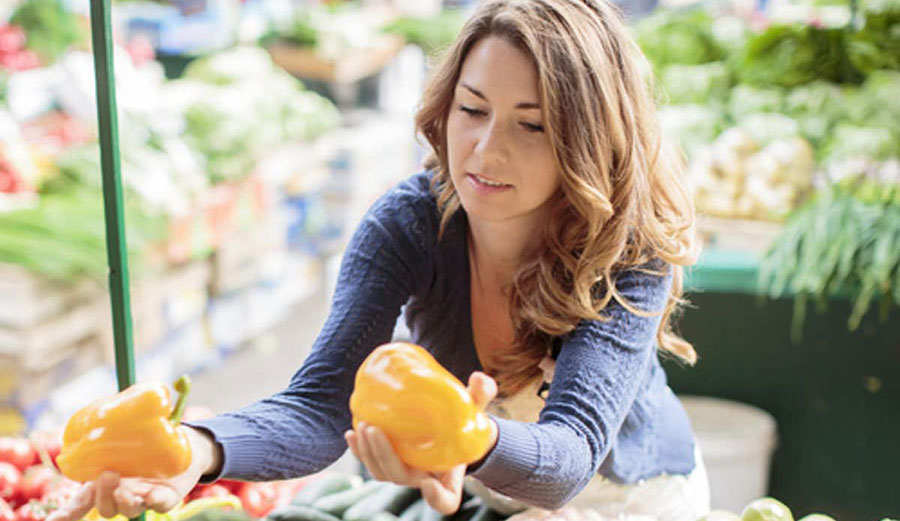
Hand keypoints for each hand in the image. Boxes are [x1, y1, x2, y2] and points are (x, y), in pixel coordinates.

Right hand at [46, 426, 221, 520]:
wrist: (185, 445)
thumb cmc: (149, 438)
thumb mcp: (129, 430)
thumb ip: (118, 421)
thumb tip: (121, 401)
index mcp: (105, 481)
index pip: (80, 503)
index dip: (65, 514)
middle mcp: (122, 494)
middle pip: (105, 506)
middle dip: (103, 495)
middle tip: (108, 474)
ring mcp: (143, 497)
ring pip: (129, 510)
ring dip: (124, 501)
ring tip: (126, 487)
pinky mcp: (166, 497)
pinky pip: (159, 504)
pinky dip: (154, 501)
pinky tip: (152, 494)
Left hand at [345, 371, 497, 514]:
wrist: (451, 428)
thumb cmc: (464, 422)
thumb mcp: (477, 408)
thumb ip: (481, 395)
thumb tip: (478, 378)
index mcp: (449, 476)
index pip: (446, 500)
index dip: (437, 497)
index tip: (428, 481)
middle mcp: (424, 479)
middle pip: (400, 478)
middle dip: (384, 456)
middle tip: (374, 429)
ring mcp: (404, 472)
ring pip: (381, 472)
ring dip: (367, 452)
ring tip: (362, 426)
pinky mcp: (389, 460)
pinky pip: (370, 461)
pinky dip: (357, 451)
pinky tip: (350, 433)